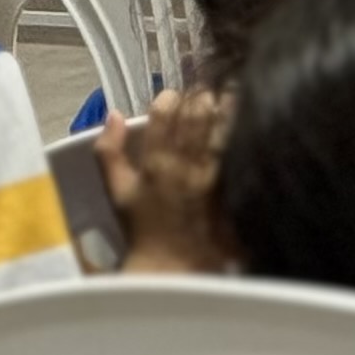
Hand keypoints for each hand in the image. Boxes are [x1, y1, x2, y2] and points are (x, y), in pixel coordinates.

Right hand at [99, 87, 229, 275]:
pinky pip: (238, 153)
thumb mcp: (116, 190)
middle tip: (203, 90)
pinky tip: (246, 123)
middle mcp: (185, 166)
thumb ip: (109, 150)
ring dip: (225, 109)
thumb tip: (115, 113)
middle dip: (200, 96)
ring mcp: (212, 178)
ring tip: (228, 94)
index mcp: (155, 163)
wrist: (173, 265)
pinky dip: (240, 135)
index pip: (162, 114)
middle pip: (196, 117)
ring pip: (221, 130)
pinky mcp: (231, 189)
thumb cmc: (143, 227)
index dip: (168, 98)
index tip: (171, 96)